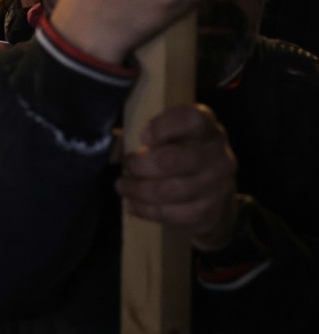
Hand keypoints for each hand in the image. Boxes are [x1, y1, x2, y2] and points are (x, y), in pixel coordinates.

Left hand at [116, 104, 238, 250]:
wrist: (217, 194)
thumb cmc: (182, 153)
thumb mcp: (170, 135)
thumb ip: (143, 134)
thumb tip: (116, 147)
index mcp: (206, 126)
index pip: (191, 120)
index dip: (163, 126)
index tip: (142, 137)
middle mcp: (218, 153)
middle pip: (172, 160)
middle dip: (140, 166)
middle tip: (127, 167)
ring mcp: (218, 184)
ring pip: (170, 190)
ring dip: (139, 190)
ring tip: (122, 187)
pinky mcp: (211, 211)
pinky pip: (174, 214)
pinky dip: (147, 211)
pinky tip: (133, 205)